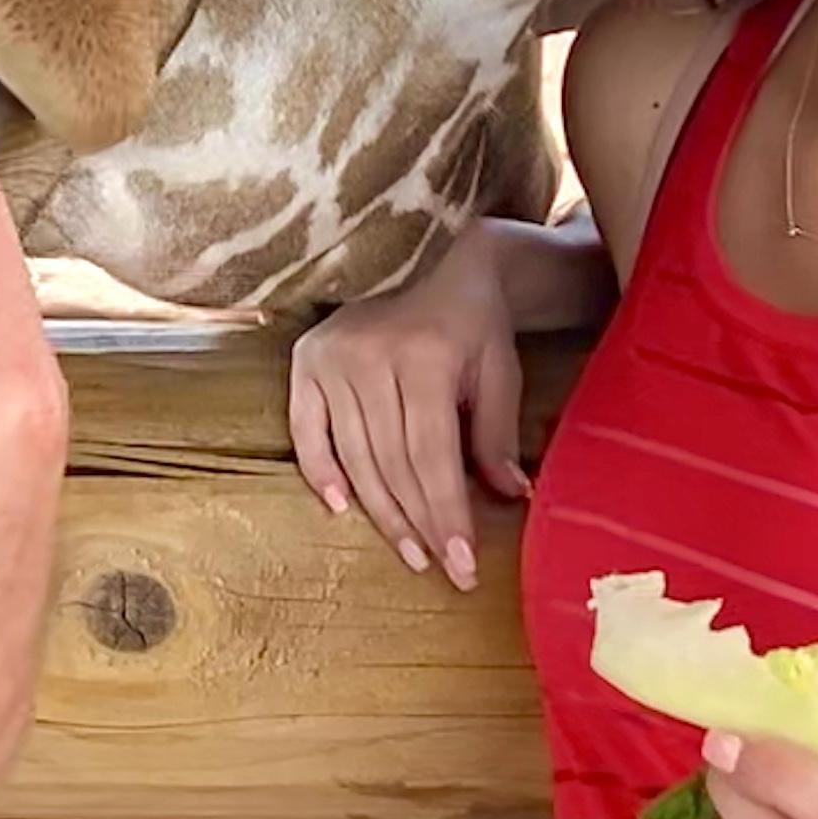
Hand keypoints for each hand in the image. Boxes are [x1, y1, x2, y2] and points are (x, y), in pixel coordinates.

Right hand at [289, 225, 526, 589]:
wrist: (428, 250)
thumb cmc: (472, 315)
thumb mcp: (498, 367)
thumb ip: (497, 432)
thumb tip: (510, 496)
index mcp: (424, 357)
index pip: (432, 457)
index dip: (447, 515)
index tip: (463, 565)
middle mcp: (370, 359)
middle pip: (393, 464)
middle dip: (419, 523)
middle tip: (438, 568)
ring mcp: (332, 359)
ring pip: (355, 456)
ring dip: (380, 511)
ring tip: (408, 551)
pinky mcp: (307, 359)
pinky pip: (307, 430)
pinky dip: (320, 471)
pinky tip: (340, 507)